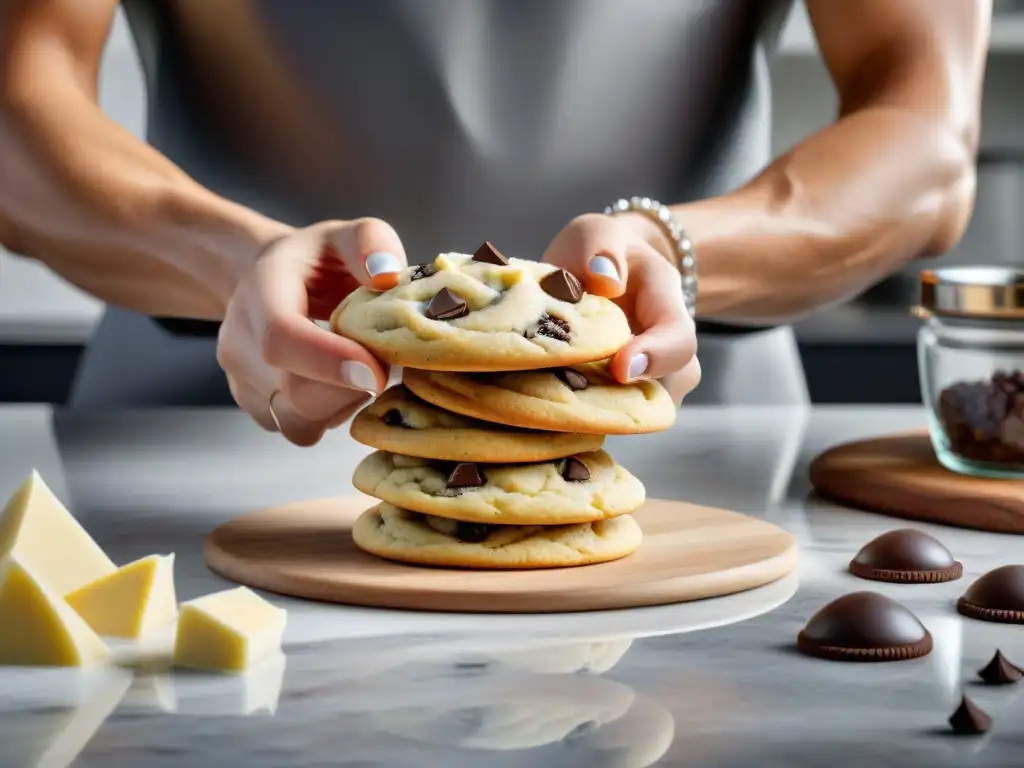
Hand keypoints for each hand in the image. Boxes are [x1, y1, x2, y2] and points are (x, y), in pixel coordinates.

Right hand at [217, 219, 406, 445]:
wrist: (268, 278)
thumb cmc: (316, 260)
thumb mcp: (346, 234)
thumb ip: (371, 242)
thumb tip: (387, 274)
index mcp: (261, 290)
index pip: (282, 337)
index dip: (330, 361)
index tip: (376, 370)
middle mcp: (239, 339)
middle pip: (293, 393)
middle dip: (350, 390)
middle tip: (382, 364)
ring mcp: (241, 378)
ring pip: (297, 423)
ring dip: (343, 407)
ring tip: (360, 372)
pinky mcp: (256, 406)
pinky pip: (299, 430)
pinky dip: (330, 416)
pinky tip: (341, 385)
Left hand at [542, 213, 699, 402]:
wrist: (602, 278)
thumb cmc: (598, 254)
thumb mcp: (597, 234)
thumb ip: (601, 247)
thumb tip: (604, 280)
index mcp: (667, 306)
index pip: (679, 340)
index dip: (656, 357)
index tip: (621, 367)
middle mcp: (668, 354)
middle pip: (661, 389)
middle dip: (617, 395)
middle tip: (563, 386)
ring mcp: (649, 382)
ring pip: (634, 413)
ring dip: (596, 408)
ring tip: (548, 390)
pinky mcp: (622, 402)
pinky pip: (609, 420)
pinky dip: (582, 413)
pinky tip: (546, 399)